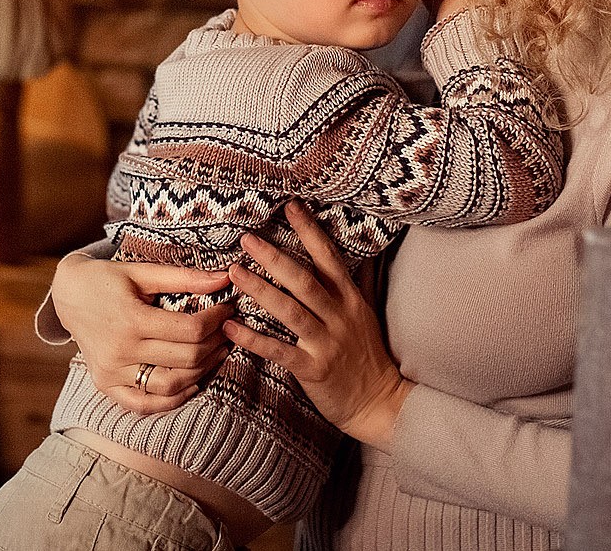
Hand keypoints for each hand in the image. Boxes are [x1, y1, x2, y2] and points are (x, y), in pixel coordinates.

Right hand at [50, 251, 236, 415]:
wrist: (67, 295)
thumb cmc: (106, 279)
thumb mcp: (141, 272)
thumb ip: (183, 277)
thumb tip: (223, 279)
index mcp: (130, 320)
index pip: (189, 330)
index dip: (216, 321)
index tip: (227, 308)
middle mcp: (120, 351)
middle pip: (185, 358)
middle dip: (215, 343)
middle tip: (228, 329)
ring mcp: (112, 373)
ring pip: (170, 386)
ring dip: (202, 372)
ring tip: (216, 353)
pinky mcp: (106, 386)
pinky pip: (145, 404)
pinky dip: (172, 400)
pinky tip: (192, 383)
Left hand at [225, 202, 412, 449]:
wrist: (381, 403)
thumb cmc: (368, 356)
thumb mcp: (366, 313)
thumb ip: (357, 282)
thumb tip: (361, 249)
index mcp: (350, 299)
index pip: (328, 257)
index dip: (310, 231)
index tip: (290, 207)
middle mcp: (340, 317)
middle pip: (304, 280)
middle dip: (274, 257)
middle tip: (246, 238)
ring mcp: (327, 343)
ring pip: (291, 311)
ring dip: (260, 290)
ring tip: (234, 273)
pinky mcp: (315, 370)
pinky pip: (279, 351)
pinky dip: (253, 338)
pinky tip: (230, 327)